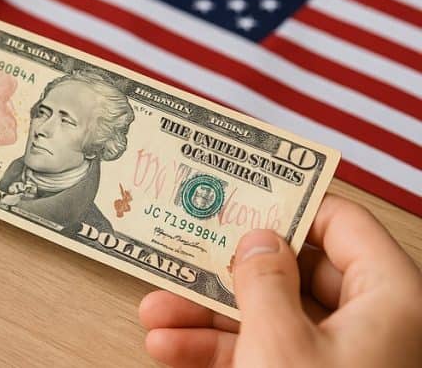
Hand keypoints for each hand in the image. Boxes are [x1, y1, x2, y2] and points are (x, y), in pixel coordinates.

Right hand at [139, 194, 421, 366]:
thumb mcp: (279, 340)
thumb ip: (262, 278)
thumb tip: (258, 241)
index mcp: (392, 300)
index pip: (342, 224)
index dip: (287, 206)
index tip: (237, 197)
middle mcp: (376, 328)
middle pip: (297, 275)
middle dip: (227, 273)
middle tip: (183, 255)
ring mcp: (346, 364)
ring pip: (273, 320)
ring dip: (209, 317)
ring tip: (155, 313)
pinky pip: (267, 358)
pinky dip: (221, 353)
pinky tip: (171, 349)